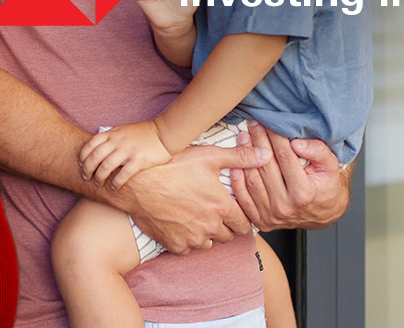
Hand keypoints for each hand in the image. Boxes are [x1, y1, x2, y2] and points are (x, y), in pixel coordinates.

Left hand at [79, 121, 171, 188]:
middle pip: (95, 157)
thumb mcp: (123, 131)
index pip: (90, 144)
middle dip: (88, 169)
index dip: (83, 155)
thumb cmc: (143, 133)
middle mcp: (118, 141)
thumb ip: (110, 138)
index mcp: (112, 134)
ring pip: (106, 166)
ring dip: (99, 177)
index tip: (81, 163)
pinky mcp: (139, 160)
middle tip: (86, 177)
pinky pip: (123, 174)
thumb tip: (97, 148)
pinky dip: (116, 182)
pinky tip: (114, 187)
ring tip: (98, 184)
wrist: (164, 133)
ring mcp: (128, 150)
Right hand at [108, 141, 271, 253]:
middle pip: (228, 236)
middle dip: (223, 225)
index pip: (244, 224)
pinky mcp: (174, 245)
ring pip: (208, 244)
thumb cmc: (172, 165)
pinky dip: (186, 240)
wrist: (137, 182)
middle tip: (211, 211)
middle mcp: (210, 226)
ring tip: (194, 216)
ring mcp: (192, 238)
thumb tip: (266, 155)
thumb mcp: (208, 155)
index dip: (239, 217)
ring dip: (205, 234)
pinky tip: (179, 223)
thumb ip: (240, 157)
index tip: (230, 210)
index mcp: (222, 207)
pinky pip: (187, 249)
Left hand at [229, 121, 349, 230]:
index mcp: (303, 193)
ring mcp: (271, 215)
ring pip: (252, 180)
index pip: (284, 157)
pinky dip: (236, 179)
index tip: (268, 121)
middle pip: (265, 166)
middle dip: (258, 141)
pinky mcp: (261, 220)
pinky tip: (236, 161)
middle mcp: (285, 206)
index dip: (275, 136)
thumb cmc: (326, 187)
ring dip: (244, 155)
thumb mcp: (331, 166)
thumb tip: (297, 143)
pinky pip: (243, 197)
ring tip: (244, 137)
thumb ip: (318, 151)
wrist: (323, 214)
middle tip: (253, 123)